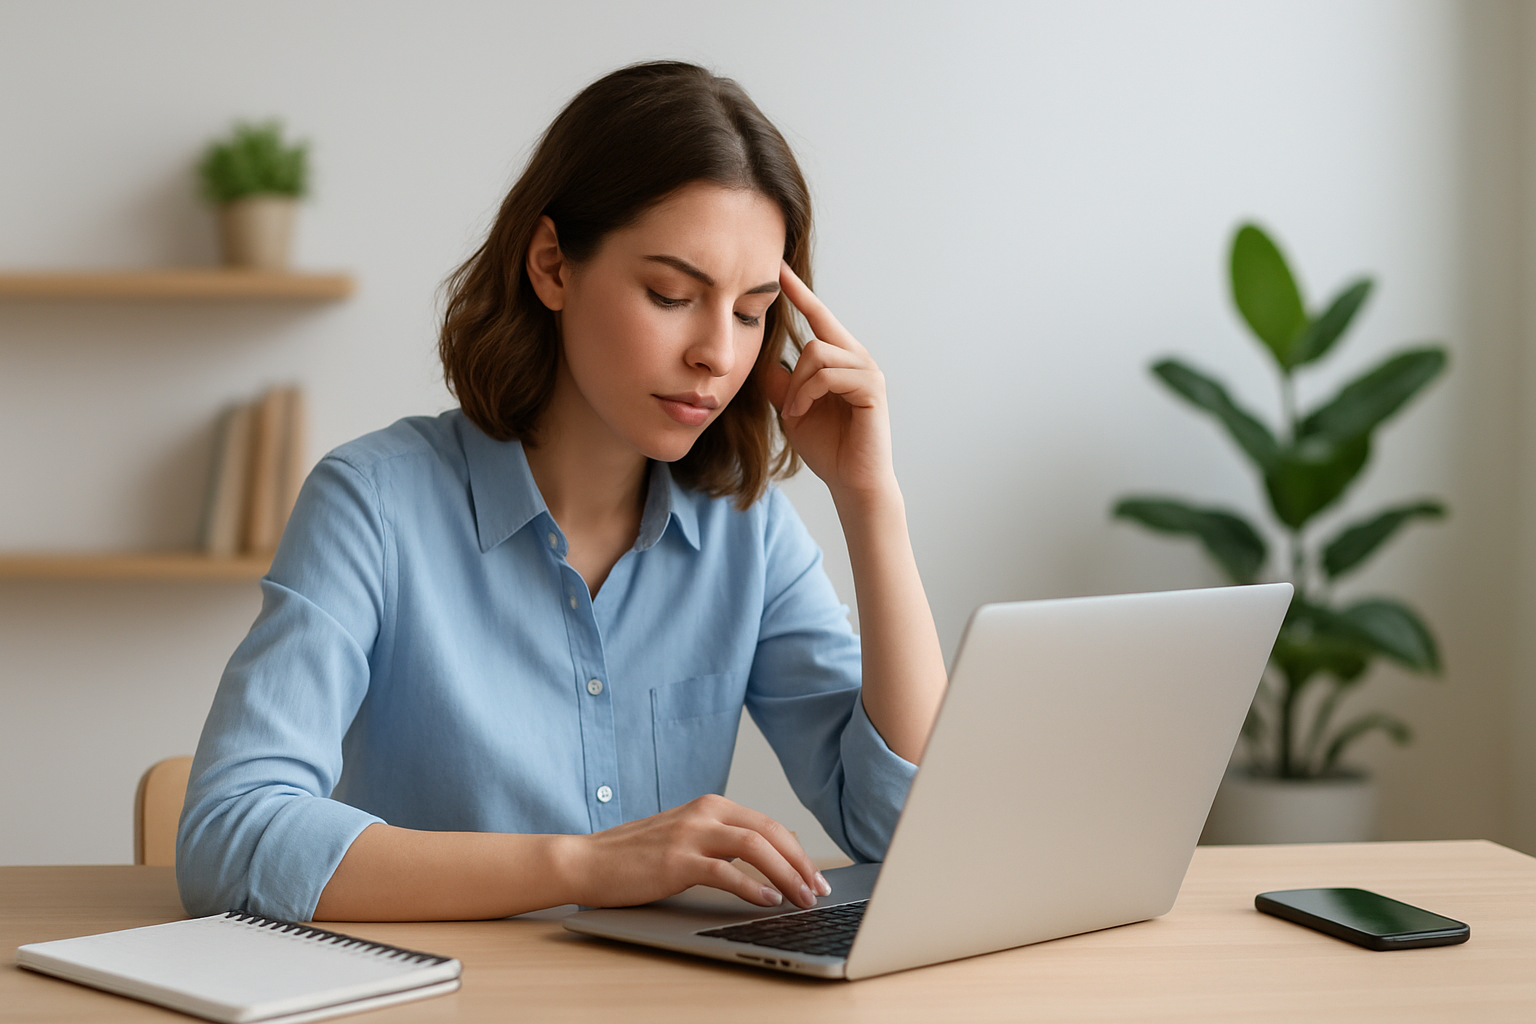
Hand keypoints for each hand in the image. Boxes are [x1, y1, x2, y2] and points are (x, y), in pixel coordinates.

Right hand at [569, 794, 830, 908]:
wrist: (586, 861)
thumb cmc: (634, 856)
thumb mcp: (684, 838)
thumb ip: (720, 843)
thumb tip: (767, 864)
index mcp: (710, 805)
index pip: (769, 824)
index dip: (798, 852)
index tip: (814, 876)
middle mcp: (704, 813)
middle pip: (770, 832)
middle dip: (801, 863)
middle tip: (819, 890)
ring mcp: (690, 834)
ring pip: (755, 848)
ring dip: (786, 875)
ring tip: (801, 899)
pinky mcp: (676, 861)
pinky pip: (725, 872)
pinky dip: (752, 887)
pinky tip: (767, 901)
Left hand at [763, 262, 896, 503]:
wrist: (850, 481)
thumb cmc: (827, 446)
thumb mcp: (792, 407)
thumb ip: (780, 381)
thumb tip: (763, 359)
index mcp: (840, 358)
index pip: (818, 315)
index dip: (799, 291)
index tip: (778, 267)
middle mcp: (858, 358)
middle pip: (815, 336)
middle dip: (793, 374)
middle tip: (788, 408)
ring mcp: (868, 371)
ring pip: (817, 354)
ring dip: (798, 388)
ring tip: (796, 414)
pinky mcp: (872, 388)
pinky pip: (828, 374)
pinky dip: (807, 394)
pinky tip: (803, 413)